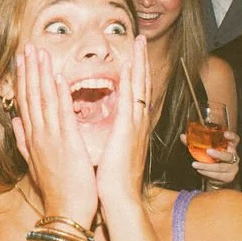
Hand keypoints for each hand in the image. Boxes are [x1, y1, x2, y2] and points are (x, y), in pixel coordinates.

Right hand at [10, 44, 97, 223]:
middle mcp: (38, 134)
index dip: (22, 79)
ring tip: (39, 52)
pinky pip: (63, 114)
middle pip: (31, 96)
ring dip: (41, 74)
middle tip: (27, 47)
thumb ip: (23, 141)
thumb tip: (14, 121)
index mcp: (32, 138)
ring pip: (44, 99)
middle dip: (29, 69)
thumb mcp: (33, 164)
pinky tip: (58, 77)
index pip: (25, 102)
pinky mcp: (68, 143)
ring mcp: (51, 138)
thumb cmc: (55, 190)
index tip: (21, 60)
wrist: (65, 212)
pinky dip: (60, 95)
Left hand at [96, 35, 151, 206]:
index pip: (135, 93)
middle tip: (141, 40)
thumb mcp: (109, 152)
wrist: (120, 200)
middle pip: (141, 84)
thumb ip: (108, 136)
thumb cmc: (111, 182)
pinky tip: (128, 66)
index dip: (135, 73)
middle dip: (141, 60)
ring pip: (139, 86)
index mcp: (131, 127)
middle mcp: (138, 122)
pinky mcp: (128, 130)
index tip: (133, 55)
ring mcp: (136, 125)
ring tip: (139, 42)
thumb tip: (100, 127)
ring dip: (139, 63)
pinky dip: (131, 82)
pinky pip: (131, 100)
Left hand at [182, 131, 240, 185]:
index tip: (225, 134)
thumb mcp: (203, 150)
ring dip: (207, 166)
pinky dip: (208, 173)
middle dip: (218, 154)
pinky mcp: (229, 177)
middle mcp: (233, 156)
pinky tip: (200, 170)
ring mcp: (233, 168)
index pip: (235, 140)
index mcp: (229, 147)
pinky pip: (218, 175)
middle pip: (228, 156)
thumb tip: (183, 136)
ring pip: (221, 167)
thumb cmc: (210, 159)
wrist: (215, 177)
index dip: (232, 136)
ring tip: (196, 165)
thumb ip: (194, 143)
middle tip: (208, 151)